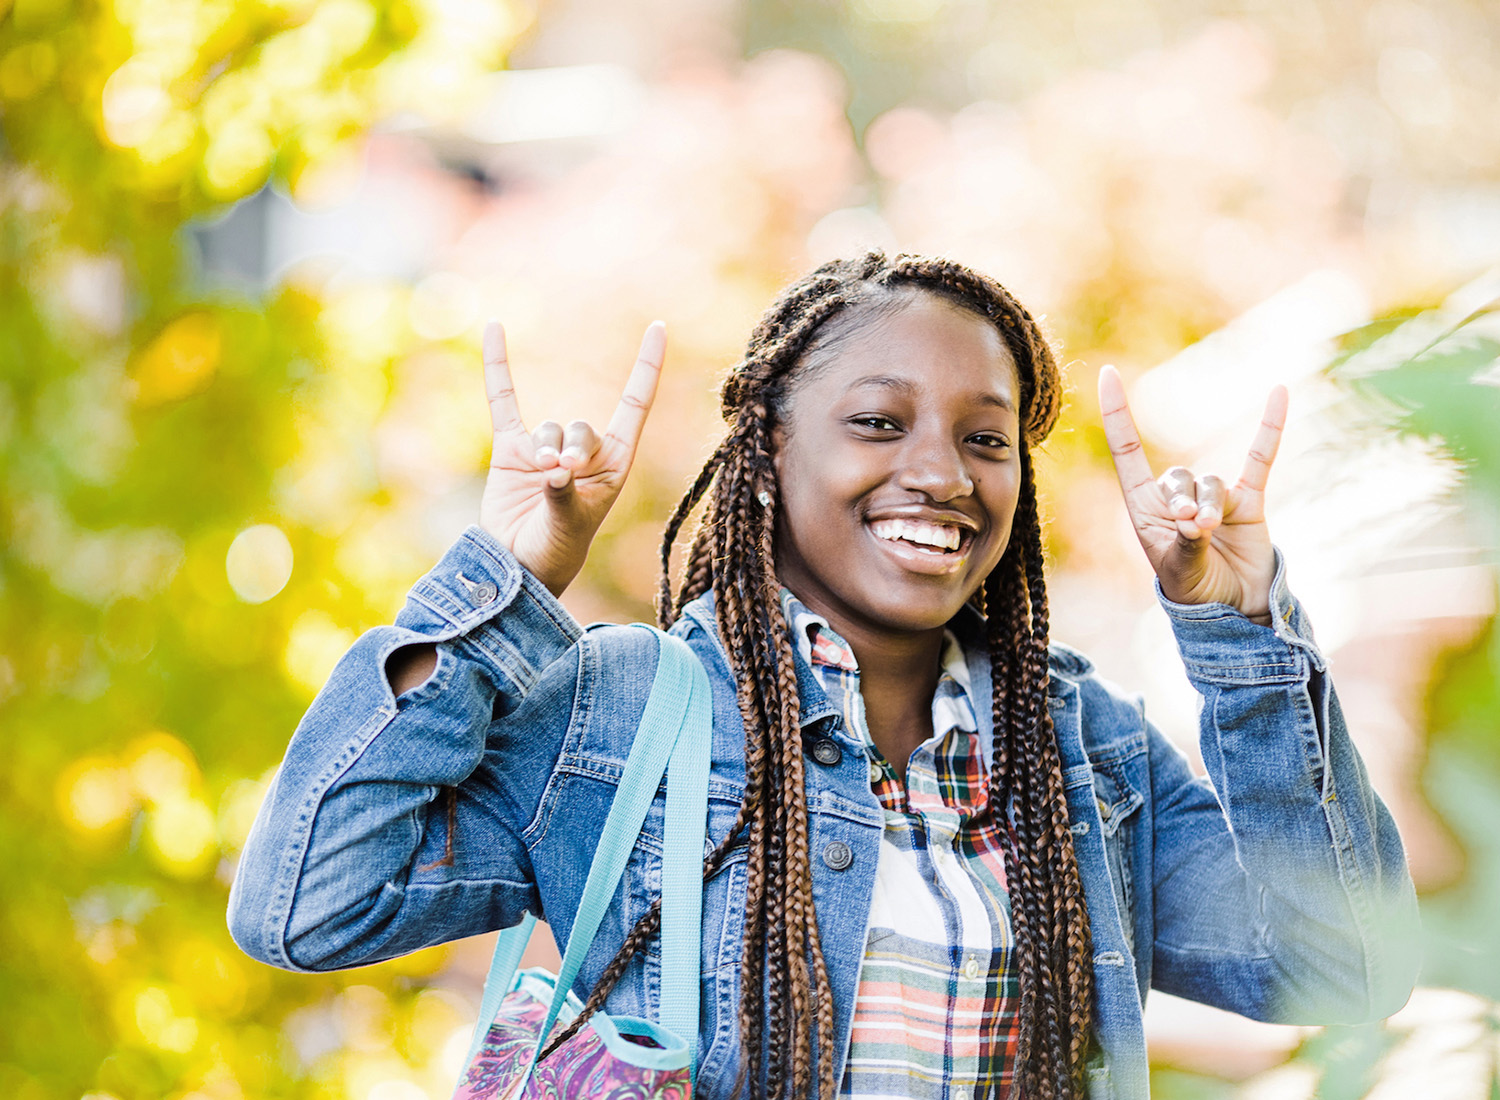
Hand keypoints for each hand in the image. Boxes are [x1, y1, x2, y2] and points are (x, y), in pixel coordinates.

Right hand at [479, 320, 666, 595]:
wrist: (517, 567)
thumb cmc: (556, 551)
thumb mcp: (569, 525)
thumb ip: (564, 494)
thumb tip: (556, 468)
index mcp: (614, 465)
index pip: (635, 404)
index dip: (647, 367)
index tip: (659, 327)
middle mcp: (584, 454)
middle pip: (583, 426)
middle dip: (575, 447)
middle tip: (566, 472)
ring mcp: (546, 449)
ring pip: (550, 429)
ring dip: (546, 450)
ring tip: (542, 478)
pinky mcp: (512, 449)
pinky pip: (504, 401)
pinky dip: (498, 367)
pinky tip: (496, 328)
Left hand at [1098, 365, 1286, 622]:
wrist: (1236, 609)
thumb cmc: (1196, 591)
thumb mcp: (1181, 571)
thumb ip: (1187, 545)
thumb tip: (1197, 521)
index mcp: (1145, 509)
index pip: (1127, 452)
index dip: (1118, 415)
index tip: (1108, 373)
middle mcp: (1177, 498)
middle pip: (1177, 476)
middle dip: (1184, 501)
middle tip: (1191, 529)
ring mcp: (1214, 497)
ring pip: (1210, 482)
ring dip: (1211, 505)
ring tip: (1211, 532)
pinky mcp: (1249, 500)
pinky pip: (1260, 458)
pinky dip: (1270, 428)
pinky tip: (1279, 392)